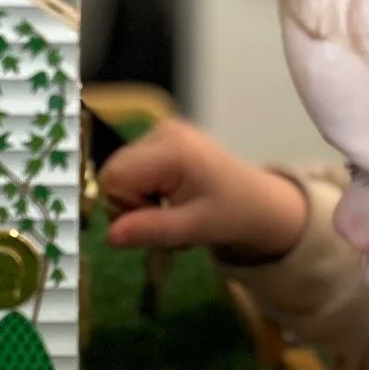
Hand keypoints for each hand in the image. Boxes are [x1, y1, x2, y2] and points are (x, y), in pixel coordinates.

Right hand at [99, 120, 308, 259]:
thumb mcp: (193, 229)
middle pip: (114, 172)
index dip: (124, 206)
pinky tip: (172, 198)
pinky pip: (134, 168)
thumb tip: (108, 237)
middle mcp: (163, 132)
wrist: (260, 202)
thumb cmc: (232, 215)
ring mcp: (163, 131)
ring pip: (121, 172)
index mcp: (172, 150)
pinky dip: (146, 189)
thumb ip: (151, 230)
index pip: (114, 176)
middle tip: (165, 221)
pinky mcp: (164, 139)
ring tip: (172, 212)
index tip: (154, 221)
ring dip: (139, 200)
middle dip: (131, 204)